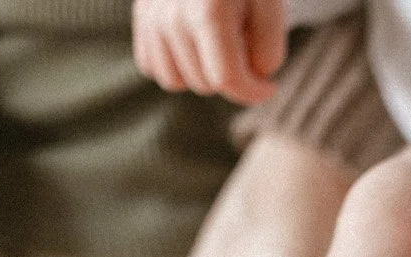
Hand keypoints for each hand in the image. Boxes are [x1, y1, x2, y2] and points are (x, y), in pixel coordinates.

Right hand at [132, 0, 286, 105]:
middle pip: (205, 84)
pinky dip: (176, 65)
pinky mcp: (140, 17)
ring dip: (202, 74)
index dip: (254, 92)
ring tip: (220, 44)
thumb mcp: (269, 1)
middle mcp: (172, 18)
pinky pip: (153, 66)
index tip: (270, 86)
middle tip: (245, 45)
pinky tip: (195, 46)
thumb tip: (255, 77)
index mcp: (209, 12)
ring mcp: (150, 18)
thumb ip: (269, 45)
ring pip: (176, 82)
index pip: (227, 80)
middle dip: (232, 77)